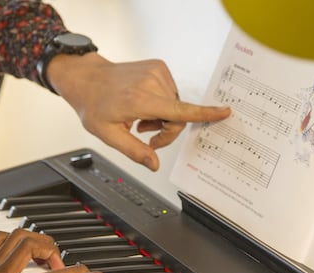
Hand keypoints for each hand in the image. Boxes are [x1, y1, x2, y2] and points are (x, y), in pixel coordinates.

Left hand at [46, 52, 230, 170]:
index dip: (204, 114)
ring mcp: (157, 71)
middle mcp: (152, 82)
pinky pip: (171, 93)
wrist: (87, 78)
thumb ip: (134, 151)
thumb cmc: (94, 106)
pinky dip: (161, 103)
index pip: (179, 110)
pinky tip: (143, 105)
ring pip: (175, 105)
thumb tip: (154, 165)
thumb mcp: (108, 135)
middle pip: (177, 115)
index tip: (225, 112)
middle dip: (166, 130)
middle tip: (146, 135)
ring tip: (140, 118)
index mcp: (140, 100)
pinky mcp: (159, 66)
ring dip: (162, 117)